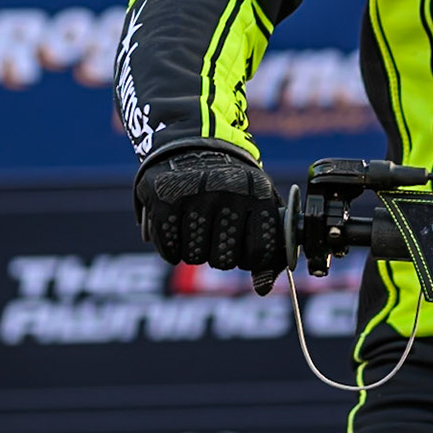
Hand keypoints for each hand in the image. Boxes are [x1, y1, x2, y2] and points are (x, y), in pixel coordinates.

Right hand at [134, 148, 286, 294]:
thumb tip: (263, 289)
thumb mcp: (258, 205)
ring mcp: (195, 193)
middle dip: (220, 255)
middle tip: (216, 236)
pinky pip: (169, 248)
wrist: (192, 143)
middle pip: (224, 260)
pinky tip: (178, 227)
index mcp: (258, 192)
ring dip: (195, 250)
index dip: (250, 260)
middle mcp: (228, 190)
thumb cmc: (232, 185)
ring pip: (194, 257)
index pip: (260, 251)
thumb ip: (267, 247)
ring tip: (197, 227)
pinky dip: (172, 247)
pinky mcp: (164, 197)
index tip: (244, 251)